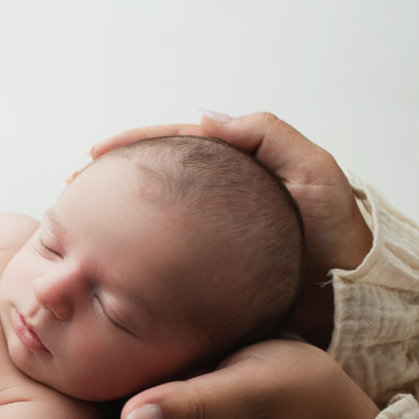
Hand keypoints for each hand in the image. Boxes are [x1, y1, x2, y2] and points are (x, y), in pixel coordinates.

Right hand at [89, 111, 372, 346]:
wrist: (347, 301)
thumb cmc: (336, 236)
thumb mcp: (313, 174)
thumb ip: (267, 136)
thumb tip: (203, 117)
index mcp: (232, 171)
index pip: (173, 145)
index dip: (130, 145)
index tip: (93, 152)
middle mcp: (210, 205)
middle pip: (148, 182)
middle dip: (107, 180)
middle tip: (71, 185)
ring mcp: (200, 241)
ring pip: (144, 222)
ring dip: (107, 218)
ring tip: (71, 218)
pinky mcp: (197, 276)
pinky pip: (152, 262)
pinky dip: (123, 258)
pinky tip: (102, 258)